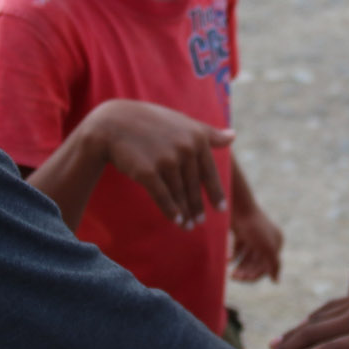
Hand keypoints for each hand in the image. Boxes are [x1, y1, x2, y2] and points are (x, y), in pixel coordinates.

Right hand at [91, 100, 231, 228]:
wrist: (114, 123)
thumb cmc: (151, 122)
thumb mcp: (182, 122)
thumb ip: (208, 133)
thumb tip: (234, 136)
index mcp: (196, 137)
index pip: (209, 172)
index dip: (216, 193)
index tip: (221, 209)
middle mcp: (184, 148)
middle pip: (194, 186)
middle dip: (197, 207)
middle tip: (200, 222)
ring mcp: (166, 160)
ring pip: (179, 194)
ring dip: (185, 213)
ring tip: (188, 226)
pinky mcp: (147, 171)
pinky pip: (162, 196)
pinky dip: (171, 210)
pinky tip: (176, 220)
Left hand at [229, 202, 281, 282]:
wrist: (237, 205)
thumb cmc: (254, 227)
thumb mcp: (267, 247)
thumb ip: (273, 264)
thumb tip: (276, 281)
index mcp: (276, 242)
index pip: (267, 266)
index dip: (255, 275)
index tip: (243, 278)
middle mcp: (266, 239)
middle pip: (256, 263)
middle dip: (246, 271)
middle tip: (233, 276)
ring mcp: (253, 236)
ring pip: (247, 258)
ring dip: (239, 267)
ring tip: (230, 273)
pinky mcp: (241, 232)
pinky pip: (237, 249)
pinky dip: (232, 256)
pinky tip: (227, 260)